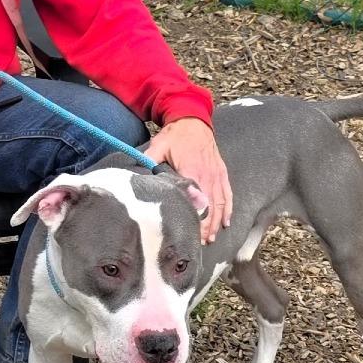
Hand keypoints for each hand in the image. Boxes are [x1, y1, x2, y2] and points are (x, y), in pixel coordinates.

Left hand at [144, 118, 231, 242]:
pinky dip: (227, 210)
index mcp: (192, 170)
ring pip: (220, 204)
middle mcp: (208, 175)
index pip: (196, 201)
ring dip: (216, 222)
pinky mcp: (221, 172)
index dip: (194, 219)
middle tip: (200, 244)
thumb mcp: (158, 145)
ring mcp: (217, 174)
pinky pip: (227, 194)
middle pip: (210, 207)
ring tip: (210, 239)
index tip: (190, 234)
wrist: (193, 119)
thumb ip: (149, 160)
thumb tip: (136, 174)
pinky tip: (225, 223)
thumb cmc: (175, 135)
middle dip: (206, 227)